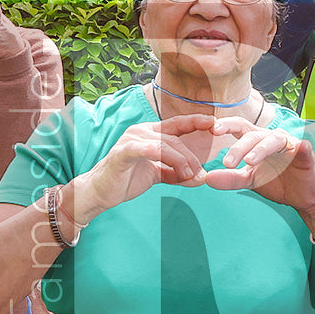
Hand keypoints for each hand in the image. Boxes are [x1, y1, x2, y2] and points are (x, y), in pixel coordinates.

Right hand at [67, 114, 212, 222]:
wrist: (100, 192)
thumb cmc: (126, 180)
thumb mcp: (158, 175)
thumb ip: (178, 174)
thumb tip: (201, 178)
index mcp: (150, 133)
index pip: (177, 124)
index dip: (196, 121)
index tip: (214, 124)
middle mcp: (141, 131)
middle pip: (173, 138)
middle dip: (190, 156)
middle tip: (199, 174)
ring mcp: (131, 139)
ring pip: (164, 144)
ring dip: (181, 160)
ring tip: (189, 176)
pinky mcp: (123, 152)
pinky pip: (146, 150)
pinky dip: (163, 157)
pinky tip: (174, 168)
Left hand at [201, 115, 314, 228]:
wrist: (302, 197)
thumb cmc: (276, 182)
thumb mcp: (250, 181)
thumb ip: (230, 178)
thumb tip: (207, 179)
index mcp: (256, 141)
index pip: (239, 127)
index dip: (226, 125)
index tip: (212, 130)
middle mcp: (271, 138)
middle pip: (252, 135)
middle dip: (238, 148)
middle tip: (227, 163)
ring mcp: (288, 143)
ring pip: (272, 140)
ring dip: (260, 149)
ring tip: (249, 162)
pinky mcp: (305, 152)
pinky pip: (301, 147)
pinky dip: (299, 147)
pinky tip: (297, 147)